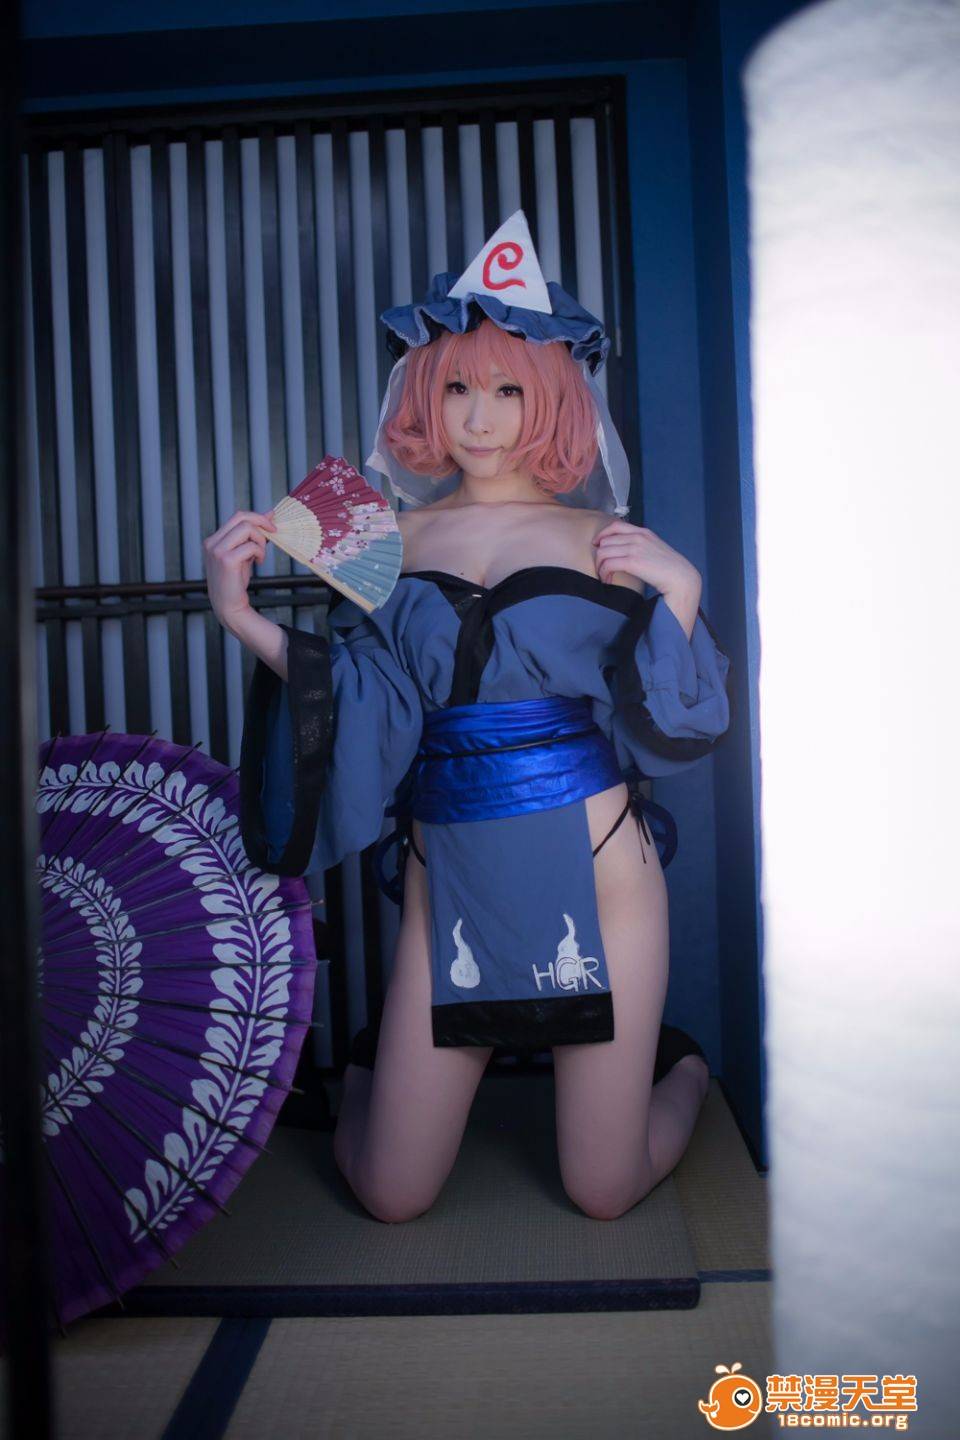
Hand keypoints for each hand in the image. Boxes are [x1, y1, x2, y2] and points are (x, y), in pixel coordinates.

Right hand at [203, 509, 276, 627]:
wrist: (228, 606)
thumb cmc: (235, 581)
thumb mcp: (244, 554)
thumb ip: (253, 535)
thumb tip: (269, 514)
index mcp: (213, 540)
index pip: (237, 516)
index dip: (257, 517)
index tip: (271, 526)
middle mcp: (212, 543)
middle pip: (241, 517)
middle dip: (262, 523)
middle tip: (273, 534)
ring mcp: (217, 550)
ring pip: (247, 528)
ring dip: (260, 540)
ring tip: (260, 555)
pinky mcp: (226, 560)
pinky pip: (250, 546)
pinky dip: (260, 552)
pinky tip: (259, 563)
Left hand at [592, 519, 700, 594]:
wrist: (680, 577)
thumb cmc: (669, 567)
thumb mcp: (655, 548)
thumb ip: (641, 545)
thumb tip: (625, 550)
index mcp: (643, 532)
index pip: (614, 526)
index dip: (601, 536)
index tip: (597, 546)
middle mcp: (637, 537)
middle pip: (605, 541)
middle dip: (599, 556)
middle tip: (602, 569)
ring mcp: (634, 548)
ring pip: (603, 552)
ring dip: (600, 567)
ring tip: (604, 577)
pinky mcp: (632, 562)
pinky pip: (608, 564)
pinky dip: (604, 574)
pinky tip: (608, 581)